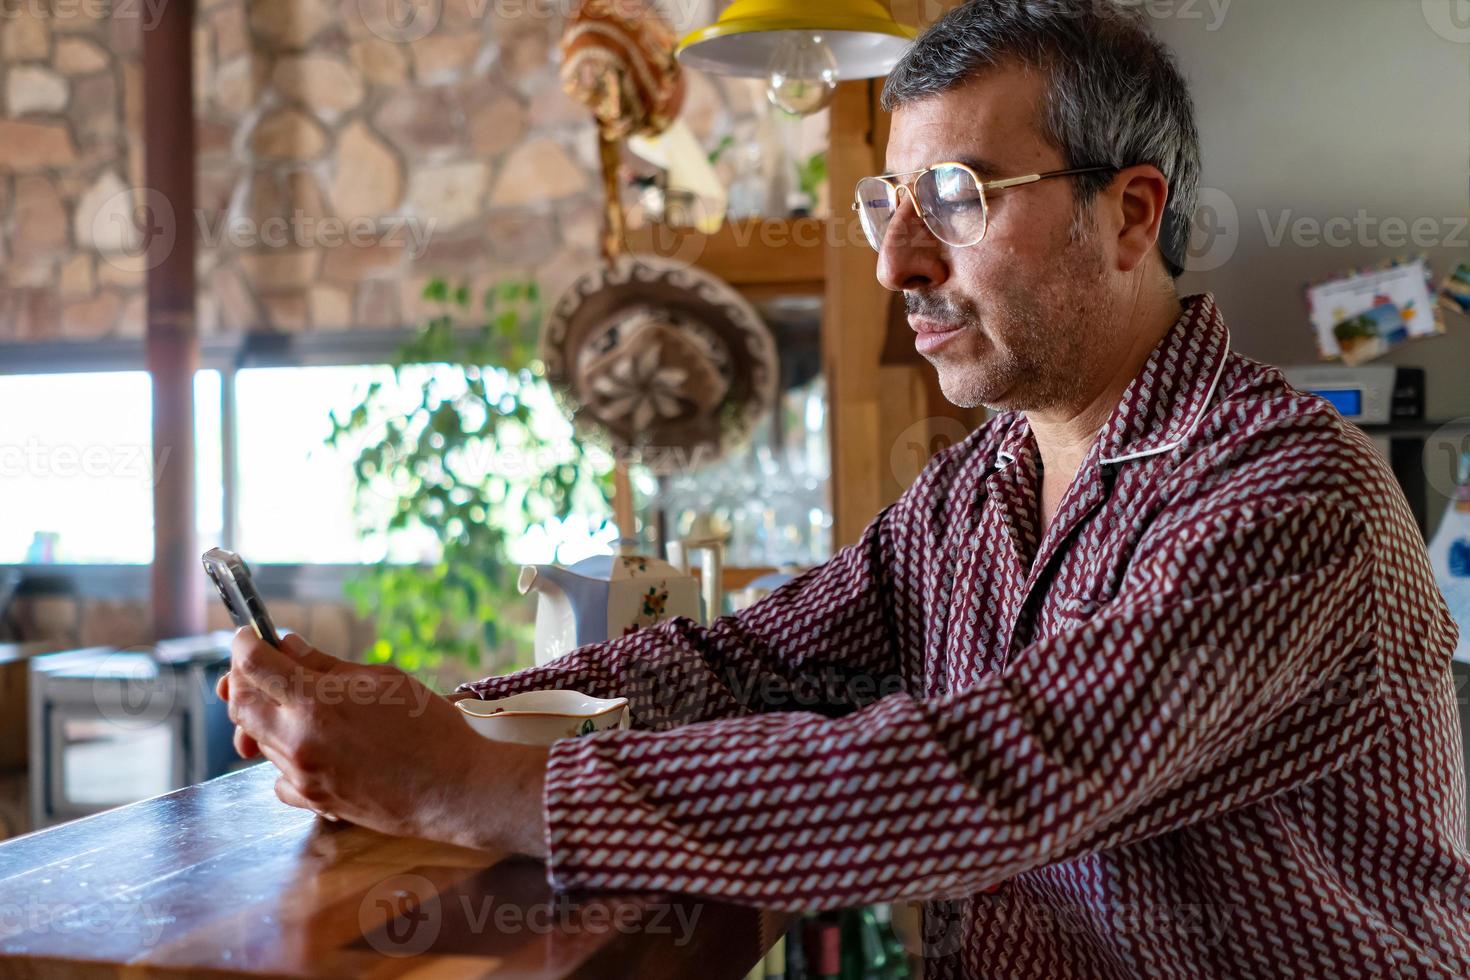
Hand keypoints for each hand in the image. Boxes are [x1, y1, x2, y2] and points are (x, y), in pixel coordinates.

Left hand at [225, 628, 549, 856]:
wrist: (454, 788)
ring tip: (301, 705)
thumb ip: (326, 665)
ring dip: (267, 716)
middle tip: (262, 668)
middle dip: (242, 680)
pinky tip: (316, 747)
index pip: (253, 665)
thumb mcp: (383, 680)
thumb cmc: (430, 728)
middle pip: (239, 704)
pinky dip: (285, 757)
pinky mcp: (311, 801)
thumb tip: (288, 646)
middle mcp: (298, 740)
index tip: (248, 637)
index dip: (244, 644)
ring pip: (257, 739)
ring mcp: (301, 775)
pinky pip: (277, 775)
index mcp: (316, 702)